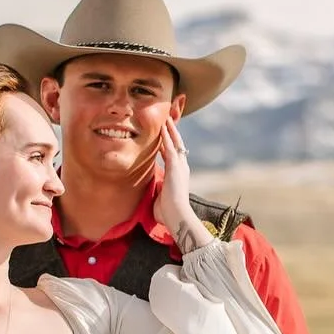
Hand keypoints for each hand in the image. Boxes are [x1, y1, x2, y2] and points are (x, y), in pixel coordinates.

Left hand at [152, 118, 210, 254]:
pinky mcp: (176, 167)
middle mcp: (182, 168)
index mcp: (179, 175)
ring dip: (170, 130)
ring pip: (176, 143)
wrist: (176, 215)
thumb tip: (150, 195)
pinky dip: (167, 136)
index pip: (173, 155)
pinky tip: (162, 126)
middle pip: (178, 145)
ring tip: (166, 117)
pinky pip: (171, 147)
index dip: (169, 145)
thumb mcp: (161, 198)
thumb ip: (158, 192)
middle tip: (168, 120)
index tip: (164, 137)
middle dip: (172, 132)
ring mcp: (180, 166)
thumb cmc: (168, 212)